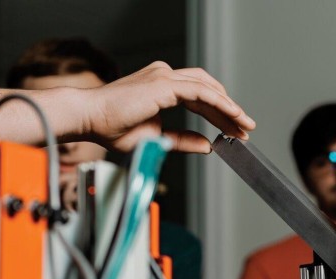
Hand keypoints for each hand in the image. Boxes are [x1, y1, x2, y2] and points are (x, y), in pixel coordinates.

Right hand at [84, 62, 254, 153]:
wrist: (89, 120)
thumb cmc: (112, 129)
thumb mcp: (157, 139)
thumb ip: (182, 140)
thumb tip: (207, 146)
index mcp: (162, 86)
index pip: (200, 97)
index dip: (220, 114)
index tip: (235, 130)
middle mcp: (164, 76)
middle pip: (208, 89)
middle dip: (229, 110)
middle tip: (246, 128)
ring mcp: (164, 77)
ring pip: (207, 88)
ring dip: (229, 107)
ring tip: (245, 124)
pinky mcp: (164, 84)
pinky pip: (200, 92)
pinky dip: (219, 104)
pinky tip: (232, 116)